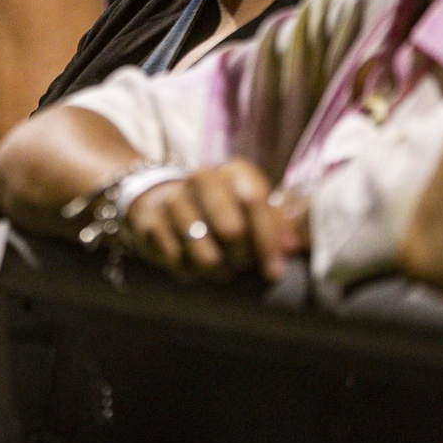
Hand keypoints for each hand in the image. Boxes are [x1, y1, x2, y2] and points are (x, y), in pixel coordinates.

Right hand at [125, 160, 303, 281]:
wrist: (161, 202)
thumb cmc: (221, 211)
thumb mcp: (252, 210)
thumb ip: (278, 225)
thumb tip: (292, 247)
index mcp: (234, 171)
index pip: (255, 203)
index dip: (268, 241)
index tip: (274, 270)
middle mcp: (201, 178)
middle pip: (232, 230)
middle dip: (243, 258)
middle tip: (243, 266)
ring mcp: (173, 199)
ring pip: (206, 254)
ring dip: (218, 270)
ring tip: (220, 269)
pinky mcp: (150, 222)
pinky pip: (178, 261)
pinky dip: (190, 271)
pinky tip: (193, 265)